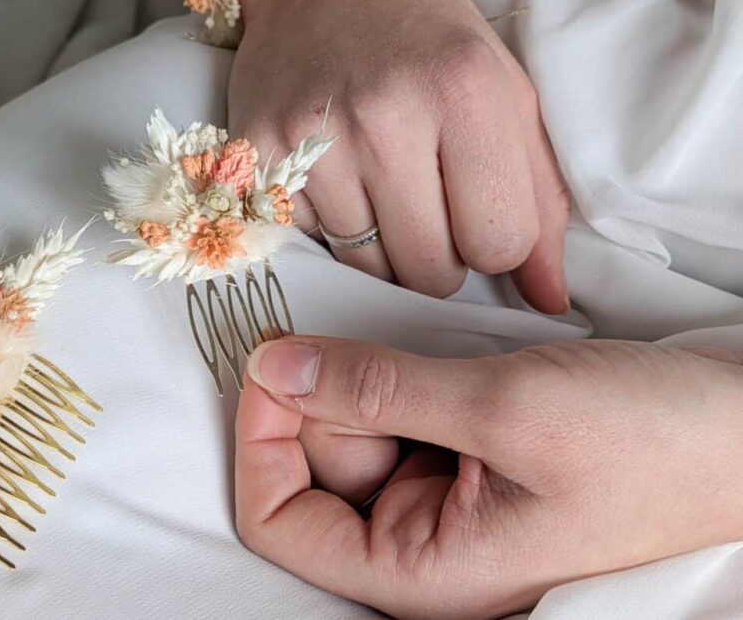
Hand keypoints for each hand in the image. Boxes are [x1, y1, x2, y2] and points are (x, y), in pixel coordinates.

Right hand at [229, 0, 569, 313]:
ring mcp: (313, 135)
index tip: (478, 208)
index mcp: (467, 90)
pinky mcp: (256, 151)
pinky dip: (326, 226)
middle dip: (439, 257)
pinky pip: (308, 242)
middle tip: (427, 203)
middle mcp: (386, 113)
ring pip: (366, 268)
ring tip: (380, 188)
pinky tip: (334, 176)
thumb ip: (538, 197)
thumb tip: (550, 301)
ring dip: (382, 248)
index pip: (500, 244)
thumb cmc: (427, 34)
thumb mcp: (504, 93)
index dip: (496, 242)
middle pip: (430, 272)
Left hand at [235, 336, 742, 618]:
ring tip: (439, 353)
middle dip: (328, 393)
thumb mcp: (504, 409)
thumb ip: (375, 388)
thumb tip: (272, 368)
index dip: (260, 442)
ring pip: (355, 425)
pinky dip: (402, 371)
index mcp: (421, 568)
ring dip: (371, 375)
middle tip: (375, 343)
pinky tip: (444, 351)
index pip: (281, 521)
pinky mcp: (467, 451)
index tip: (268, 363)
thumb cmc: (652, 444)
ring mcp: (446, 494)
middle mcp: (424, 540)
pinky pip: (400, 408)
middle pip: (314, 462)